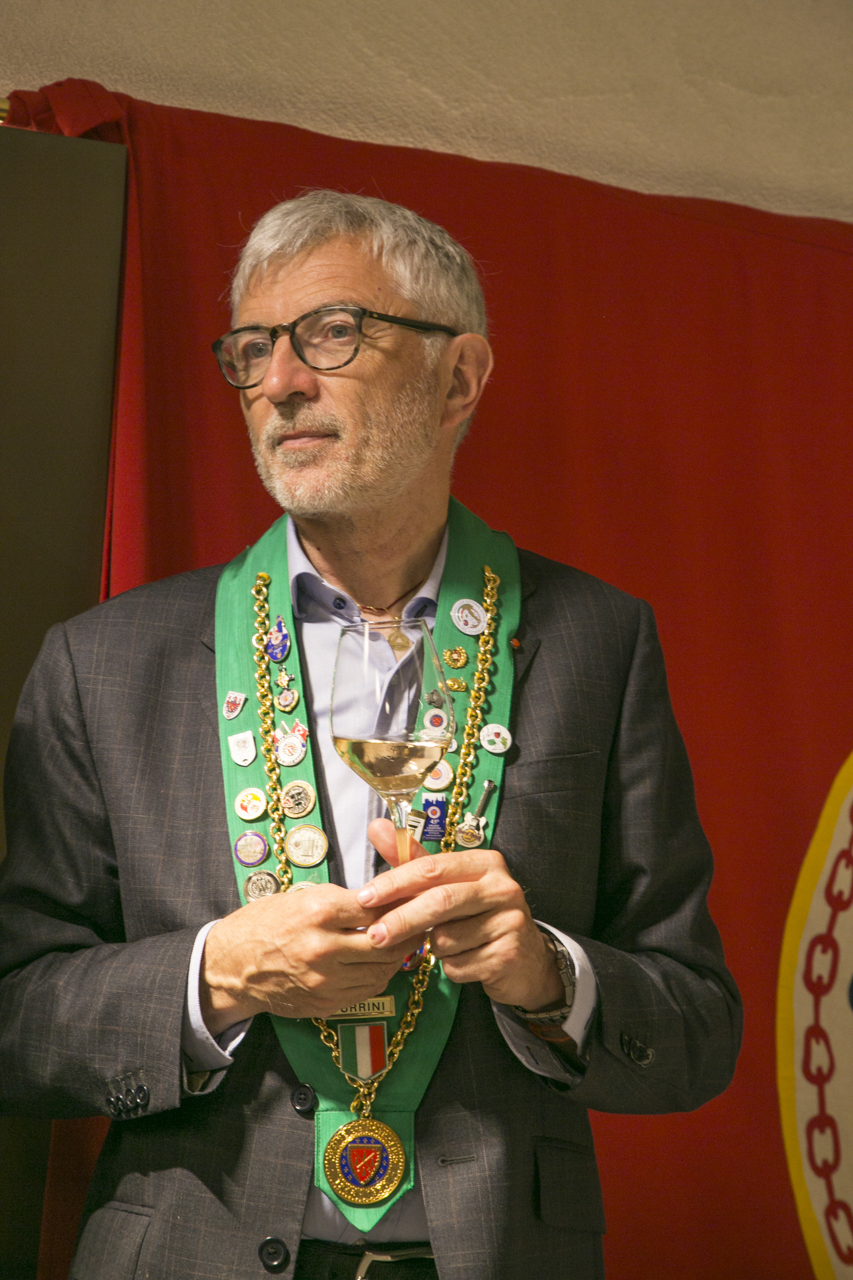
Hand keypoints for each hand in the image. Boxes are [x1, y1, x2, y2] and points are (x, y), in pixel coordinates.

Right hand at [200, 882, 425, 1034]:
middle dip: (410, 931)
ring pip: (383, 969)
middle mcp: (323, 948)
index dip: (400, 901)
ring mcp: (325, 980)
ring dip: (400, 956)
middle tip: (424, 920)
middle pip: (387, 941)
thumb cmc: (266, 923)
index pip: (376, 906)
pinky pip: (368, 990)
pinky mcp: (325, 1003)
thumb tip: (385, 899)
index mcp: (318, 912)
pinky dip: (381, 975)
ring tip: (408, 941)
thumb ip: (344, 900)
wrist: (232, 966)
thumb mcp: (302, 896)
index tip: (415, 895)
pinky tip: (384, 962)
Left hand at [361, 819, 563, 1010]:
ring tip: (449, 945)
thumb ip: (412, 860)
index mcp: (486, 863)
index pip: (432, 868)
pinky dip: (451, 968)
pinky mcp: (508, 954)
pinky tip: (466, 961)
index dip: (394, 882)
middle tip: (373, 935)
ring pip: (446, 938)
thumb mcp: (449, 885)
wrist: (525, 961)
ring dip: (433, 947)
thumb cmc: (477, 917)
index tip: (364, 897)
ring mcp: (510, 921)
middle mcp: (502, 887)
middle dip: (401, 919)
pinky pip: (458, 965)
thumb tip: (376, 827)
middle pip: (439, 901)